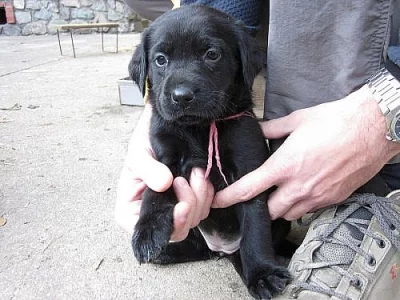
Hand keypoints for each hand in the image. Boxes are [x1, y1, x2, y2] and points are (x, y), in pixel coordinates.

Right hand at [115, 105, 213, 240]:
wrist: (163, 130)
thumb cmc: (144, 142)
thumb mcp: (138, 153)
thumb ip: (148, 169)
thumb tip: (163, 184)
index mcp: (131, 212)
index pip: (149, 232)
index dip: (169, 225)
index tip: (182, 206)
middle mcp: (152, 216)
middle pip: (177, 230)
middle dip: (189, 205)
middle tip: (186, 178)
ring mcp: (172, 210)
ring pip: (193, 219)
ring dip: (200, 196)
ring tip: (194, 172)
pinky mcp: (188, 202)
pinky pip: (204, 208)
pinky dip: (206, 194)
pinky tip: (201, 176)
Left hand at [213, 85, 399, 219]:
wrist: (373, 128)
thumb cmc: (335, 121)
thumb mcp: (297, 121)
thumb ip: (272, 129)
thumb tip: (258, 130)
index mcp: (284, 166)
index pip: (249, 188)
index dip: (230, 198)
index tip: (218, 202)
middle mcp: (299, 187)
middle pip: (268, 211)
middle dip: (259, 207)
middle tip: (257, 196)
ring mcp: (317, 196)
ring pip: (289, 214)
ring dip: (280, 207)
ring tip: (281, 193)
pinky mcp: (333, 199)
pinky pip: (310, 210)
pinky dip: (301, 205)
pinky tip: (303, 191)